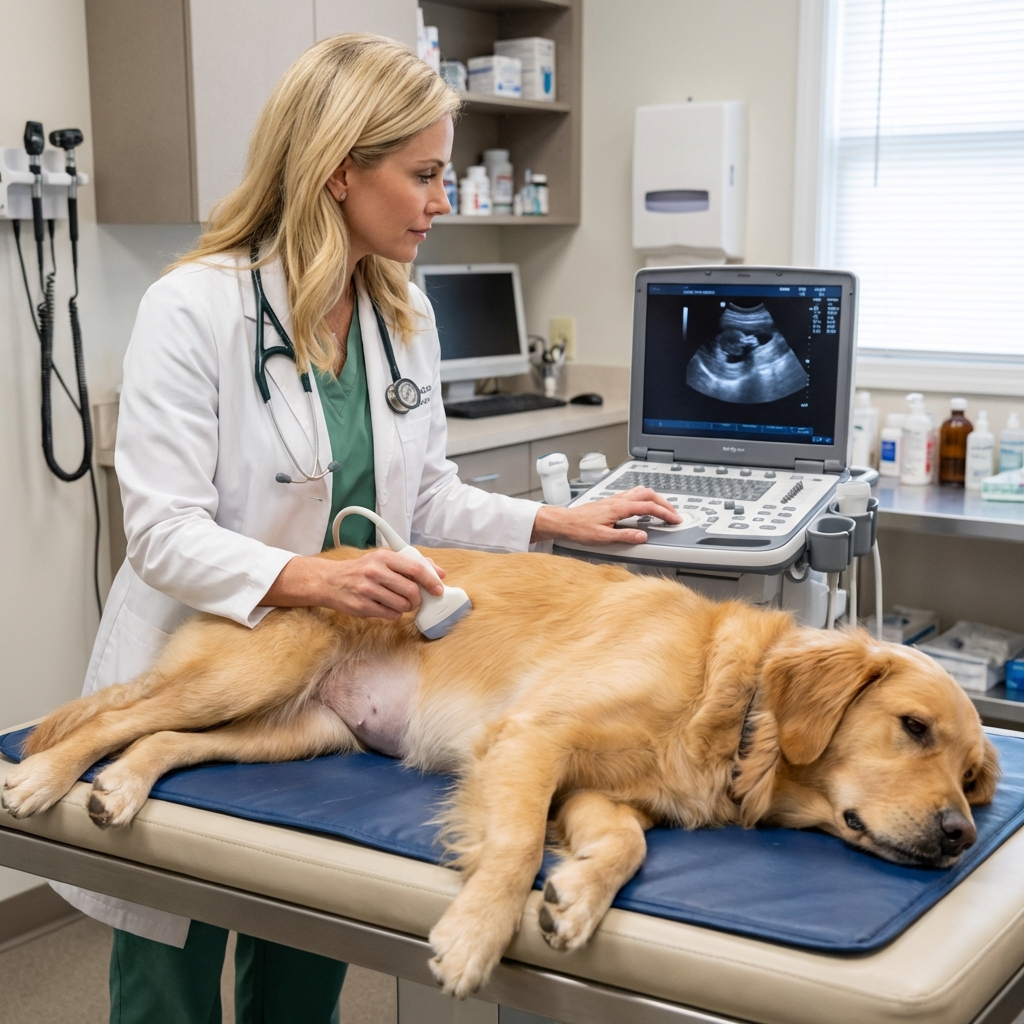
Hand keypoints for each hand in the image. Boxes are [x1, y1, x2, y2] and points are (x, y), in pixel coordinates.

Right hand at [261, 549, 446, 619]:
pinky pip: (390, 615)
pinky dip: (394, 614)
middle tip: (416, 600)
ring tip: (399, 602)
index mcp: (383, 557)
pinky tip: (386, 607)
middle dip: (418, 599)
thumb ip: (412, 564)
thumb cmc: (361, 570)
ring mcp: (367, 590)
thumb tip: (439, 573)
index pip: (415, 569)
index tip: (439, 589)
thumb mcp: (383, 559)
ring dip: (406, 607)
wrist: (330, 581)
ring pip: (402, 605)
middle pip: (411, 591)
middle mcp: (375, 572)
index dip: (431, 581)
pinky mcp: (362, 607)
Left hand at [530, 487, 680, 544]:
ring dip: (655, 499)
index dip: (665, 513)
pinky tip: (644, 506)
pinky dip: (645, 498)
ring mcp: (615, 498)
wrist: (565, 522)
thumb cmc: (580, 529)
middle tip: (674, 514)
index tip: (675, 520)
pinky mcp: (611, 501)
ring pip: (641, 491)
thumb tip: (643, 536)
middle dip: (665, 504)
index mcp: (620, 507)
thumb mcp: (604, 537)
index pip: (649, 507)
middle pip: (649, 495)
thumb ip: (625, 536)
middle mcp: (619, 500)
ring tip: (663, 509)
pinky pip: (633, 494)